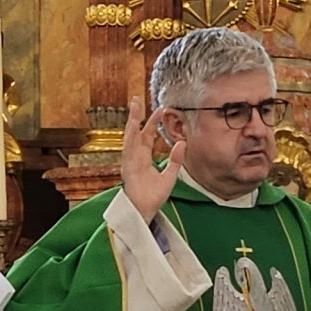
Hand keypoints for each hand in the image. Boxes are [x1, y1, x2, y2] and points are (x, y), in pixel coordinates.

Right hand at [119, 96, 180, 220]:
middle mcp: (135, 157)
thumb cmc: (154, 196)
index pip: (147, 136)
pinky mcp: (127, 168)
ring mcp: (129, 162)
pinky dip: (131, 139)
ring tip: (133, 106)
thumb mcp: (170, 176)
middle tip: (137, 99)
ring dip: (131, 121)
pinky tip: (132, 127)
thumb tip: (182, 143)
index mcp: (143, 158)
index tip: (159, 110)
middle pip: (135, 132)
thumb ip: (176, 160)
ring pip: (129, 137)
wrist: (145, 211)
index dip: (151, 123)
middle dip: (136, 116)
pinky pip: (128, 151)